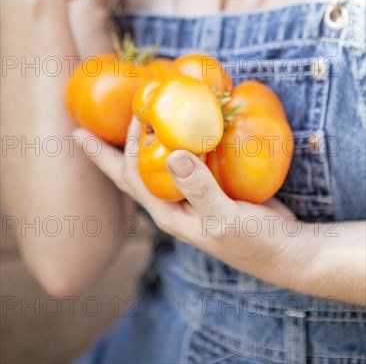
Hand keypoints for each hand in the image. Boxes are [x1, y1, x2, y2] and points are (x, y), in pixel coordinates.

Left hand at [74, 117, 306, 287]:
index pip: (130, 178)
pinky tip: (177, 127)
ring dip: (138, 143)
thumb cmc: (254, 241)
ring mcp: (192, 192)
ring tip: (123, 124)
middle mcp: (174, 202)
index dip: (115, 152)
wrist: (288, 250)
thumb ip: (199, 188)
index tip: (119, 121)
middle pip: (131, 173)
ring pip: (156, 163)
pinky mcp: (211, 183)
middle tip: (81, 131)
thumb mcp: (224, 218)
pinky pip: (186, 156)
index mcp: (169, 213)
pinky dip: (177, 139)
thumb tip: (173, 154)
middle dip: (105, 153)